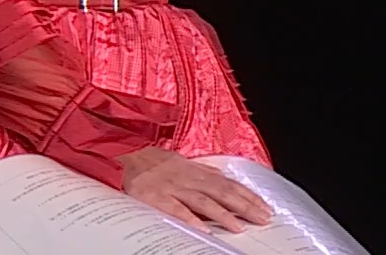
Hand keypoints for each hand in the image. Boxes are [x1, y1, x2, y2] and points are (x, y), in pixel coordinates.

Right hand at [120, 147, 272, 232]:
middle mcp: (187, 177)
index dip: (248, 195)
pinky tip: (203, 229)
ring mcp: (172, 187)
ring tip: (240, 226)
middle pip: (222, 192)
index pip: (228, 183)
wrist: (121, 155)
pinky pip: (175, 209)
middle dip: (245, 206)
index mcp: (195, 170)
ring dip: (223, 214)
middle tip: (263, 218)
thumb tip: (222, 177)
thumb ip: (201, 171)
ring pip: (203, 201)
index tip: (265, 206)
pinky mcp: (155, 197)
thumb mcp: (180, 162)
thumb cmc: (151, 161)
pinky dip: (190, 219)